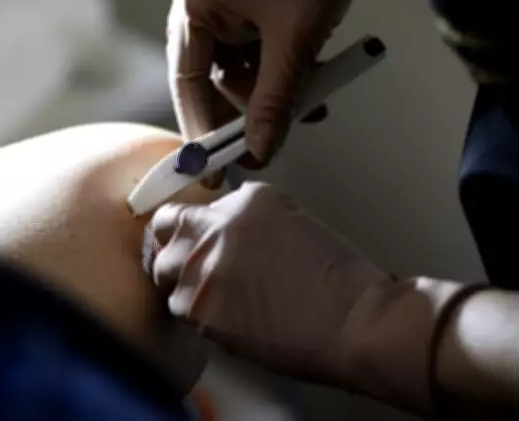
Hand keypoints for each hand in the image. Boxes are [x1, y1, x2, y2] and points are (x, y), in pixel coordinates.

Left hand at [147, 182, 465, 414]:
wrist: (353, 319)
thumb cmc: (337, 279)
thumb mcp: (291, 223)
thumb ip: (246, 221)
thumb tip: (219, 237)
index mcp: (245, 200)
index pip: (192, 205)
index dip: (187, 227)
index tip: (191, 240)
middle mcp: (218, 226)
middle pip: (166, 232)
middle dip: (177, 250)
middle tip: (198, 270)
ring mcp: (204, 265)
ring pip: (166, 273)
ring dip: (186, 284)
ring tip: (219, 299)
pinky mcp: (201, 306)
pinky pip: (180, 307)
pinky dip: (198, 314)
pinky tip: (229, 318)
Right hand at [166, 0, 386, 179]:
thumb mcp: (296, 40)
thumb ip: (276, 101)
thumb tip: (261, 151)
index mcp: (195, 2)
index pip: (188, 81)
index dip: (201, 130)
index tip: (212, 171)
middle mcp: (196, 3)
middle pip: (209, 80)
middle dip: (242, 113)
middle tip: (261, 150)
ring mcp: (218, 5)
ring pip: (234, 72)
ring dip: (267, 94)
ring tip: (305, 108)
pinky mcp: (240, 7)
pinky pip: (250, 55)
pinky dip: (276, 74)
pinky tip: (304, 86)